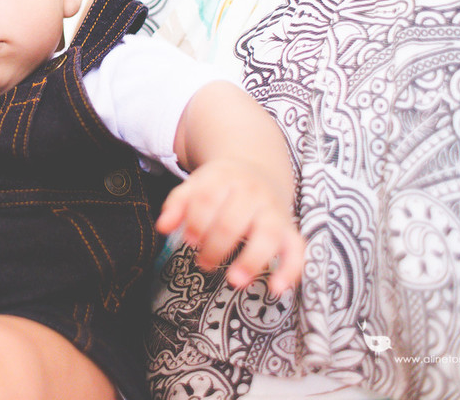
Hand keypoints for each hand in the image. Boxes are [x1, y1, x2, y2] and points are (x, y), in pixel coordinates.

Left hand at [157, 158, 303, 294]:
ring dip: (251, 260)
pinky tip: (276, 289)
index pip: (208, 199)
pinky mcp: (289, 229)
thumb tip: (162, 227)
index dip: (196, 222)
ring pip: (268, 234)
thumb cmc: (221, 186)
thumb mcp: (196, 185)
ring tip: (235, 280)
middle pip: (233, 221)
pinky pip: (297, 249)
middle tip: (203, 262)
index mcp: (225, 178)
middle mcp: (253, 193)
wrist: (258, 170)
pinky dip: (290, 269)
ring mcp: (273, 210)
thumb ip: (177, 204)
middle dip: (215, 246)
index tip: (188, 241)